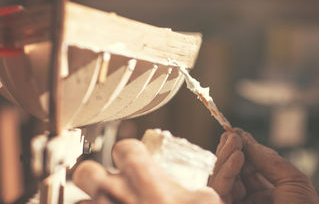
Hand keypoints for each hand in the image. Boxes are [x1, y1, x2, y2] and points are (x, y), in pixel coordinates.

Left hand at [73, 139, 221, 203]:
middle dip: (93, 176)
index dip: (128, 153)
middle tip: (108, 186)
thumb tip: (194, 193)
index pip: (124, 147)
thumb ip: (194, 191)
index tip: (134, 162)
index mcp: (145, 176)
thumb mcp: (206, 201)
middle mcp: (117, 193)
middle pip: (86, 172)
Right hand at [209, 129, 318, 203]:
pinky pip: (220, 192)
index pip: (247, 168)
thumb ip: (270, 160)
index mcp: (265, 195)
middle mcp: (248, 201)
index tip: (237, 132)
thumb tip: (247, 138)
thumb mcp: (294, 182)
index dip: (241, 150)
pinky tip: (238, 157)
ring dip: (226, 158)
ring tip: (234, 141)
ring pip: (221, 180)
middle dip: (230, 151)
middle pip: (230, 172)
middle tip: (231, 134)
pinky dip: (226, 173)